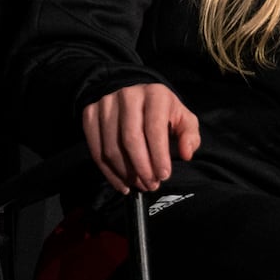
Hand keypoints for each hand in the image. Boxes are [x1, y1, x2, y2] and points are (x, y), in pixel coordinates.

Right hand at [81, 83, 200, 193]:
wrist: (134, 96)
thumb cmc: (162, 112)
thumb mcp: (183, 118)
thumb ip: (189, 135)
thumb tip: (186, 154)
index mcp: (155, 94)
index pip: (154, 128)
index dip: (159, 155)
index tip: (164, 175)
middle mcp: (128, 95)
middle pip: (130, 139)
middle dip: (142, 168)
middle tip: (151, 185)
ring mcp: (106, 104)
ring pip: (111, 148)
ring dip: (126, 173)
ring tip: (139, 185)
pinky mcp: (90, 115)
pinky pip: (96, 151)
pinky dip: (109, 173)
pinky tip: (122, 183)